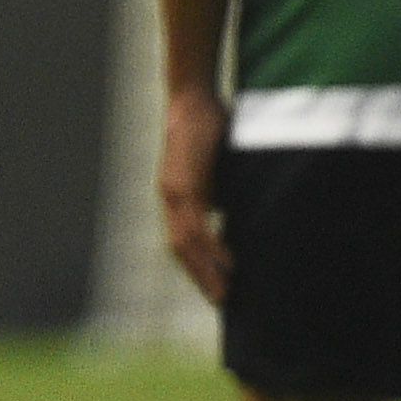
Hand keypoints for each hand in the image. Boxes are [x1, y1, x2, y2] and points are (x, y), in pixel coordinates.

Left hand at [158, 84, 231, 305]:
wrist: (193, 97)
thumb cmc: (209, 130)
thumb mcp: (215, 168)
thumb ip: (218, 192)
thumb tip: (231, 213)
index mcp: (175, 197)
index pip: (181, 243)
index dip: (195, 268)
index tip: (214, 291)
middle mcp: (169, 198)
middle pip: (180, 250)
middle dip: (200, 278)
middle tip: (222, 303)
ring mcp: (173, 191)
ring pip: (186, 241)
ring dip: (206, 270)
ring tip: (225, 292)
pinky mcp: (183, 181)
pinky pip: (196, 222)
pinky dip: (211, 245)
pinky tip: (227, 262)